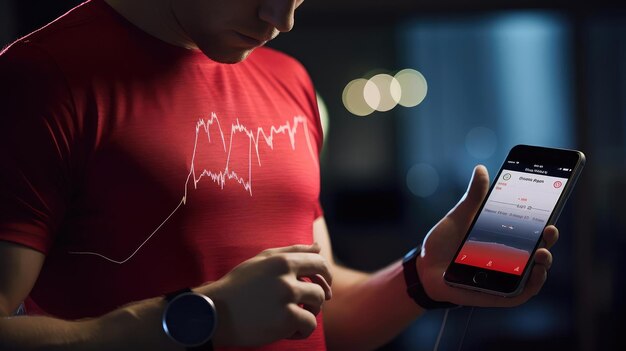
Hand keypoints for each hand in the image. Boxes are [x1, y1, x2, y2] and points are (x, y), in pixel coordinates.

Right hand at [198, 243, 331, 346]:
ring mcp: (287, 297)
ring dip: (308, 314)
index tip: (324, 284)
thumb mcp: (261, 262)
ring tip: (291, 318)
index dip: (326, 275)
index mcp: (281, 260)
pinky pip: (309, 325)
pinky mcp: (286, 318)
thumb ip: (291, 251)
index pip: (318, 262)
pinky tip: (287, 331)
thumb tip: (318, 246)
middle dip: (319, 298)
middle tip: (310, 306)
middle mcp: (286, 276)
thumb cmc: (239, 286)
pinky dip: (301, 331)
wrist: (214, 312)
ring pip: (317, 307)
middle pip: (321, 287)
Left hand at [417, 165, 558, 306]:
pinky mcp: (499, 294)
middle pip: (539, 247)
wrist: (425, 268)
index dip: (546, 217)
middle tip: (549, 229)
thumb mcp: (460, 216)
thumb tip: (481, 169)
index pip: (532, 227)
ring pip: (536, 271)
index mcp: (504, 237)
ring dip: (544, 262)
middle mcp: (510, 256)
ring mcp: (507, 276)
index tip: (553, 204)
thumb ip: (473, 197)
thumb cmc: (444, 242)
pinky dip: (533, 285)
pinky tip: (534, 273)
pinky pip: (522, 293)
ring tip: (541, 252)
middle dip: (549, 238)